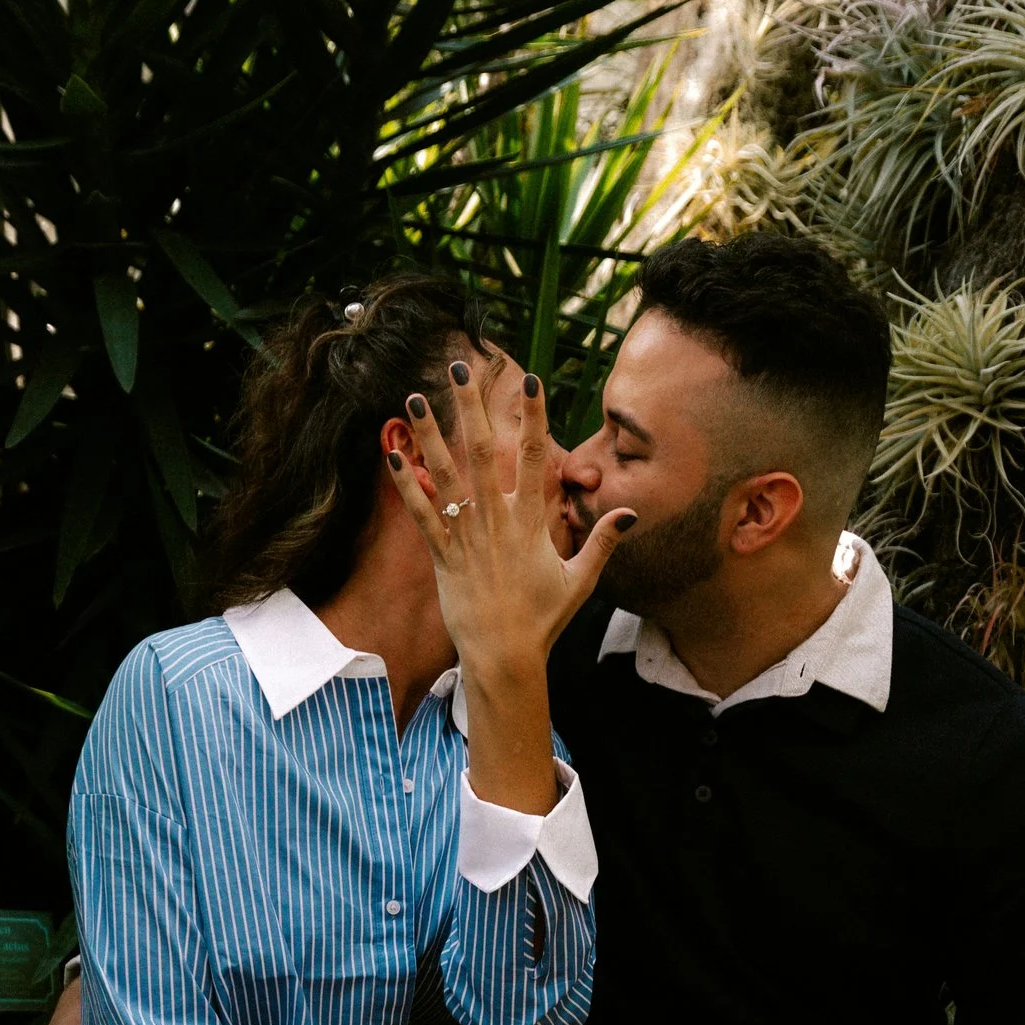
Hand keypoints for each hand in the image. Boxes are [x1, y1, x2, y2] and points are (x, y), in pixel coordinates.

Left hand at [385, 361, 627, 809]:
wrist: (505, 656)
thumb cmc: (544, 619)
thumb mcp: (581, 580)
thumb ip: (602, 541)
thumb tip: (632, 513)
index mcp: (530, 523)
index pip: (532, 459)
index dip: (532, 418)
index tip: (530, 382)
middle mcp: (495, 522)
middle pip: (481, 452)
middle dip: (470, 407)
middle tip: (460, 368)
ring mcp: (466, 537)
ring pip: (445, 476)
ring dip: (429, 434)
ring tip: (413, 398)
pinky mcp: (442, 556)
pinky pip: (421, 513)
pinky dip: (407, 485)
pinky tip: (392, 455)